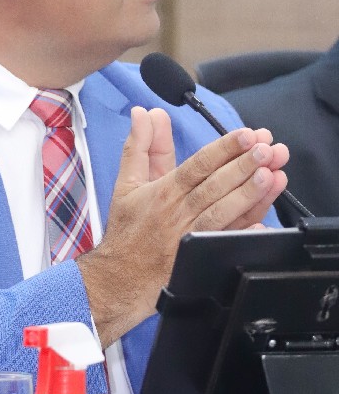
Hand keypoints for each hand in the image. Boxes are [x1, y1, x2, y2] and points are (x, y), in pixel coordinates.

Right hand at [77, 107, 288, 347]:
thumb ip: (139, 145)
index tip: (246, 135)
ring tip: (273, 174)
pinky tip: (265, 222)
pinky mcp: (202, 258)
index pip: (197, 166)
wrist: (119, 279)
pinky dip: (246, 233)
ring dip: (250, 194)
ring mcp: (193, 237)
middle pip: (215, 187)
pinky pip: (228, 244)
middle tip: (267, 148)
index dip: (223, 149)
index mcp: (163, 192)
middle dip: (244, 166)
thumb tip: (144, 114)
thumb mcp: (126, 183)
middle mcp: (179, 213)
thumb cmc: (127, 231)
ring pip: (225, 213)